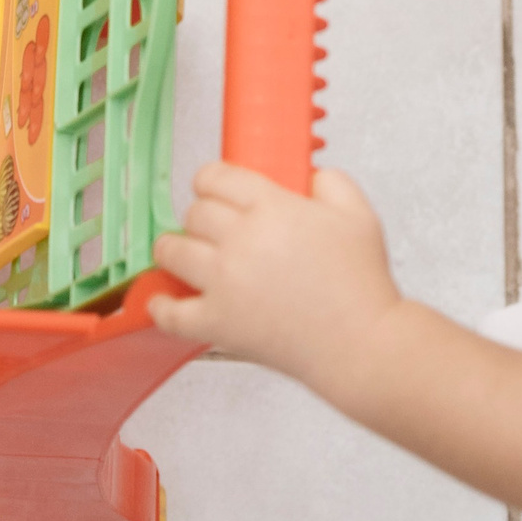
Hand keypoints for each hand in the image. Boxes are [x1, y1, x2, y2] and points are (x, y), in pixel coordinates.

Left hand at [149, 163, 405, 394]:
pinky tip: (163, 300)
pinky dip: (160, 305)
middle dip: (203, 217)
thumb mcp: (358, 214)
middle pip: (194, 212)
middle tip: (214, 229)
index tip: (215, 190)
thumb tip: (306, 176)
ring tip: (187, 256)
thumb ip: (330, 182)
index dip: (212, 181)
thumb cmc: (361, 283)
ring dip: (175, 250)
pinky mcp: (217, 323)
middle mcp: (240, 240)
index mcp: (272, 208)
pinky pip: (168, 311)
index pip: (216, 177)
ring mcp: (224, 283)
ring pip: (171, 250)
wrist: (361, 344)